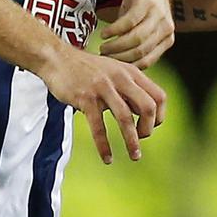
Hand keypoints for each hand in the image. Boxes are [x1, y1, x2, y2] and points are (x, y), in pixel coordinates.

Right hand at [40, 45, 167, 163]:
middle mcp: (121, 79)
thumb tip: (144, 113)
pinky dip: (104, 146)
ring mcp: (103, 88)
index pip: (159, 96)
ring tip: (135, 156)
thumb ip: (130, 88)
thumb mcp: (115, 71)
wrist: (57, 58)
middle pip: (148, 107)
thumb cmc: (87, 69)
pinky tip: (107, 158)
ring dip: (132, 141)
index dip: (160, 116)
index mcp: (132, 73)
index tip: (151, 127)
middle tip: (142, 139)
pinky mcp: (85, 98)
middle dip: (149, 128)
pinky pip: (98, 127)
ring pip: (125, 118)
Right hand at [99, 0, 175, 68]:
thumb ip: (134, 41)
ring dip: (116, 46)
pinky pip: (129, 23)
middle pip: (140, 53)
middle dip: (119, 58)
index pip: (147, 61)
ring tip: (102, 47)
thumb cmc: (145, 0)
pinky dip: (114, 30)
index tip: (111, 68)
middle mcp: (165, 29)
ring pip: (135, 40)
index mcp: (166, 38)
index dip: (127, 67)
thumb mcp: (143, 24)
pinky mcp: (146, 3)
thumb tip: (115, 61)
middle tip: (102, 58)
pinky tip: (105, 33)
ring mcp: (157, 16)